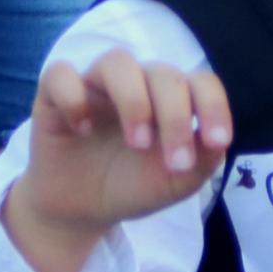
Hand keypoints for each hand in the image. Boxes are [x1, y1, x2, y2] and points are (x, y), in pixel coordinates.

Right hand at [0, 45, 233, 271]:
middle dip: (175, 116)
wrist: (82, 210)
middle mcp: (136, 84)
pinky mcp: (55, 95)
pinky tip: (80, 130)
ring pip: (117, 61)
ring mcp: (95, 86)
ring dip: (133, 100)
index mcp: (169, 101)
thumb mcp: (176, 183)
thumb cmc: (132, 187)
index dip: (214, 106)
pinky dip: (73, 98)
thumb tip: (217, 139)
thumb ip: (203, 160)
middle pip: (163, 73)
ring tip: (136, 142)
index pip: (199, 82)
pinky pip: (60, 74)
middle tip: (175, 162)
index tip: (216, 141)